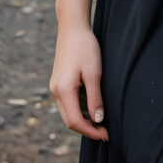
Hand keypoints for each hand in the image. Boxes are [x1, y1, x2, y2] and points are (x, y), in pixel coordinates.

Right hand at [50, 24, 108, 141]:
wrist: (73, 27)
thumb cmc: (85, 47)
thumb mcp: (94, 73)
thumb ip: (95, 98)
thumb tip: (98, 120)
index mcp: (63, 90)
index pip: (76, 122)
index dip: (91, 132)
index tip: (106, 135)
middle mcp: (56, 91)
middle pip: (69, 120)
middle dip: (87, 129)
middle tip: (105, 132)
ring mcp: (56, 86)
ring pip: (68, 113)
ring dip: (83, 121)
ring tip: (101, 122)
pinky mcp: (59, 82)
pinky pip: (67, 103)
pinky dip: (79, 110)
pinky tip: (92, 108)